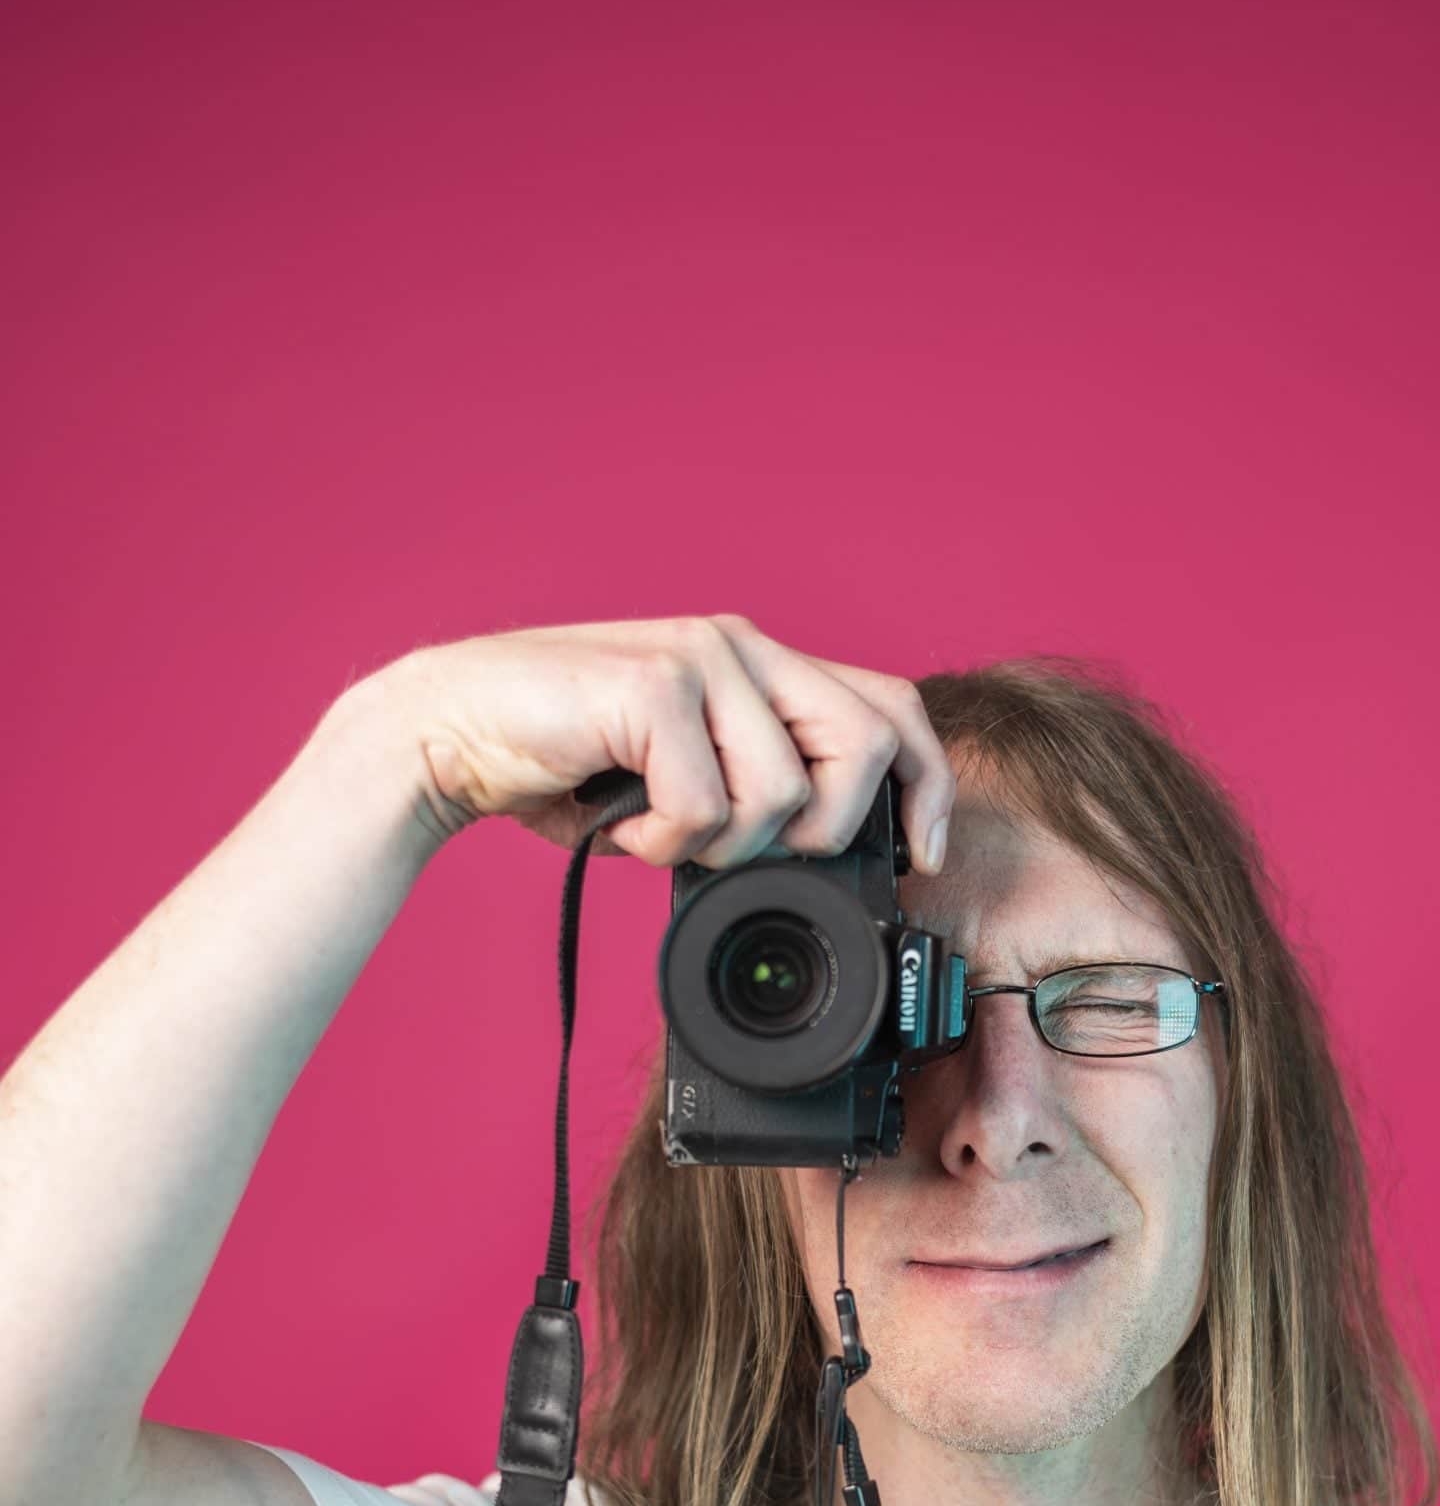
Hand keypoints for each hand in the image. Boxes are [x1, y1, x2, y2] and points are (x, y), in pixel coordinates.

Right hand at [339, 612, 956, 876]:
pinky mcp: (655, 688)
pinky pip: (707, 809)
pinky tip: (616, 822)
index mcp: (760, 665)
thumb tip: (832, 856)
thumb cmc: (565, 766)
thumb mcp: (685, 780)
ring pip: (785, 796)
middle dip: (829, 830)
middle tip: (760, 855)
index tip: (919, 857)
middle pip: (867, 743)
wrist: (449, 734)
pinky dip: (662, 843)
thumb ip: (757, 794)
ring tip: (654, 829)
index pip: (890, 708)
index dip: (924, 787)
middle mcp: (741, 648)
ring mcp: (701, 660)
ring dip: (718, 846)